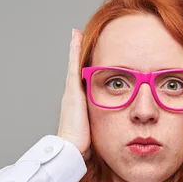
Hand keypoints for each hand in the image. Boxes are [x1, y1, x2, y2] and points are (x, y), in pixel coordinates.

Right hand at [58, 28, 91, 161]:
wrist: (72, 148)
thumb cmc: (83, 145)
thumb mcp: (95, 131)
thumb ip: (100, 126)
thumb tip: (112, 130)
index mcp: (77, 104)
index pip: (80, 82)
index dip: (82, 70)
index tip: (85, 59)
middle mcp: (72, 95)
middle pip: (75, 70)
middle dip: (76, 54)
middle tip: (77, 37)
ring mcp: (71, 91)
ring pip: (74, 64)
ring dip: (75, 48)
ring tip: (76, 33)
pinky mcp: (72, 89)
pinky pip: (74, 64)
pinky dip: (74, 50)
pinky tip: (76, 35)